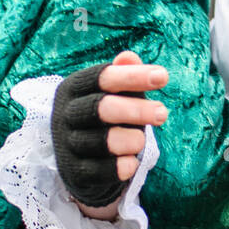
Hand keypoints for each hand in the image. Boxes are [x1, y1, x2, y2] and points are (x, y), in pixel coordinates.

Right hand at [51, 50, 169, 216]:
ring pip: (105, 141)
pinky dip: (124, 166)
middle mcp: (66, 114)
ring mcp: (67, 144)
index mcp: (75, 88)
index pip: (103, 78)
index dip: (133, 76)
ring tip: (141, 140)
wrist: (78, 157)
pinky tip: (133, 162)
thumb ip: (124, 76)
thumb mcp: (113, 93)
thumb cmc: (104, 116)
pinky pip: (103, 170)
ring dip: (133, 140)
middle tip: (162, 114)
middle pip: (102, 108)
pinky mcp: (74, 171)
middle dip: (137, 110)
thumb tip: (129, 57)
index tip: (163, 77)